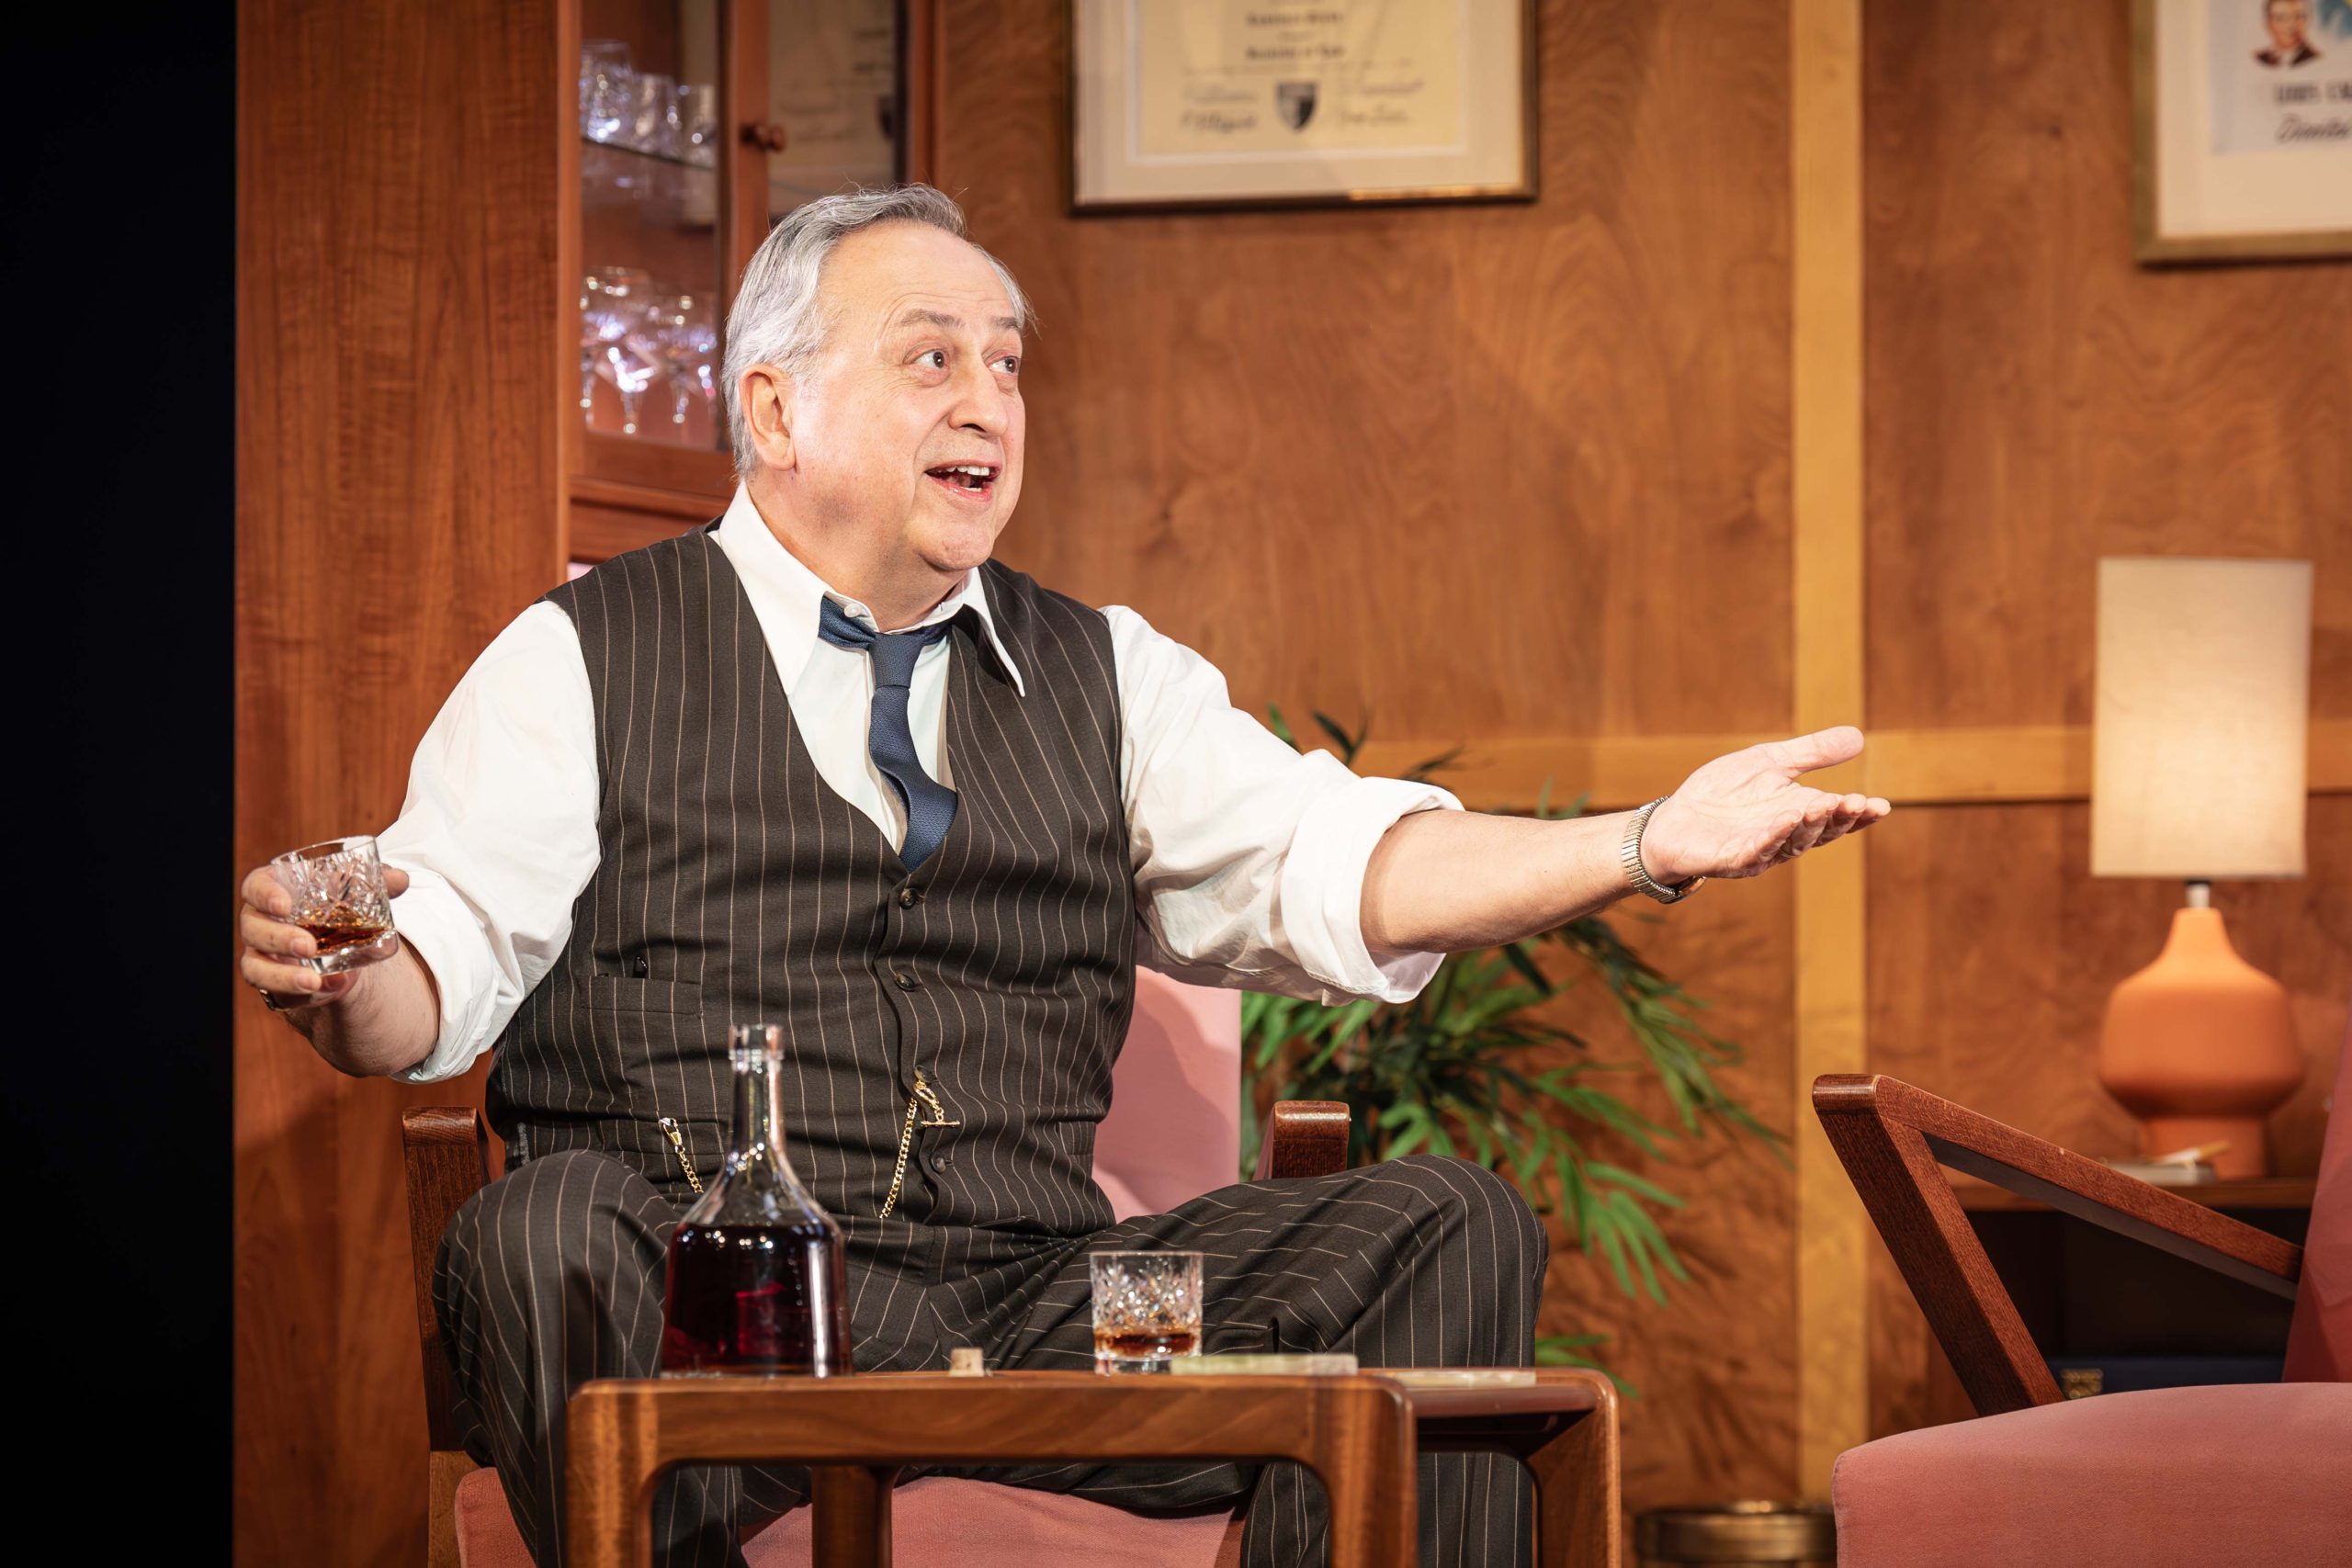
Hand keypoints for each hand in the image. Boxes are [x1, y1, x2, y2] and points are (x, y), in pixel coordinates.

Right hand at [238, 862, 410, 1011]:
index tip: (284, 905)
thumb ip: (378, 883)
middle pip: (253, 929)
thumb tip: (401, 879)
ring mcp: (262, 955)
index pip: (255, 887)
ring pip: (255, 967)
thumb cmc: (335, 906)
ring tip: (313, 981)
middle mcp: (260, 922)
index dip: (264, 895)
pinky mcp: (273, 983)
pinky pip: (275, 993)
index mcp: (275, 891)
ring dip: (282, 976)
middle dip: (278, 938)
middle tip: (308, 946)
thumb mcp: (356, 892)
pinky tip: (326, 991)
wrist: (335, 945)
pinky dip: (297, 995)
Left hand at [1639, 727, 1890, 883]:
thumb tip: (1859, 737)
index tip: (1881, 805)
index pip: (1835, 817)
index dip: (1858, 814)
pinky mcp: (1729, 860)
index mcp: (1797, 813)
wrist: (1672, 821)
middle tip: (1857, 803)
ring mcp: (1758, 851)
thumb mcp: (1769, 763)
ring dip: (1810, 825)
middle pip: (1819, 832)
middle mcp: (1783, 837)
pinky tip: (1784, 821)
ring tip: (1826, 804)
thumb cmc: (1722, 794)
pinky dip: (1771, 838)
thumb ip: (1811, 753)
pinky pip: (1754, 851)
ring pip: (1791, 842)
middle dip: (1839, 818)